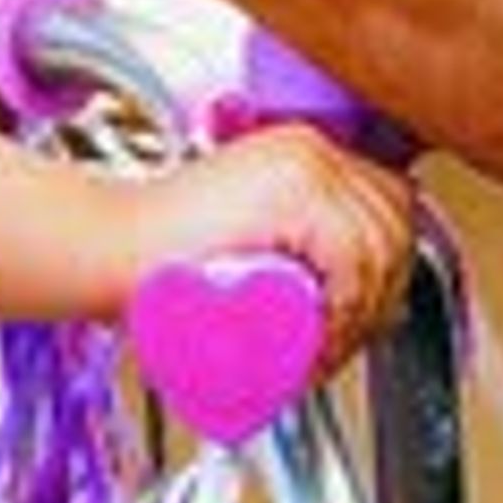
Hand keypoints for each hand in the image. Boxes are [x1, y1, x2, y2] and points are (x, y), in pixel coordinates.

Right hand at [117, 124, 419, 380]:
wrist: (107, 255)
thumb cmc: (165, 266)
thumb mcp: (251, 251)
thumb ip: (299, 259)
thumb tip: (366, 305)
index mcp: (308, 158)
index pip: (389, 206)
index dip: (388, 269)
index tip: (360, 318)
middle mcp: (313, 150)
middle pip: (394, 226)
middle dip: (382, 296)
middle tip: (342, 344)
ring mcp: (304, 164)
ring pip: (378, 246)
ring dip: (362, 311)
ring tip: (322, 351)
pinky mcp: (291, 189)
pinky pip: (353, 254)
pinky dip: (347, 304)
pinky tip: (319, 336)